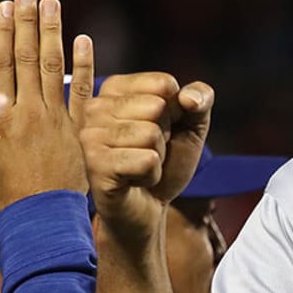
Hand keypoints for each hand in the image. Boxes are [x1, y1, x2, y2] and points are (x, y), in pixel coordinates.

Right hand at [0, 0, 92, 217]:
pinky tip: (84, 40)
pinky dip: (86, 66)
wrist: (41, 223)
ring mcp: (57, 119)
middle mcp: (29, 113)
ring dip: (53, 32)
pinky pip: (85, 93)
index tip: (3, 5)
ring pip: (54, 67)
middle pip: (26, 57)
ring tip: (52, 2)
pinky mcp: (78, 130)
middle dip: (26, 21)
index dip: (0, 32)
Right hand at [80, 72, 213, 250]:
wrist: (148, 208)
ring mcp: (91, 135)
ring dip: (157, 158)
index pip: (165, 84)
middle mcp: (96, 106)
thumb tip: (187, 98)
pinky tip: (135, 180)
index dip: (176, 112)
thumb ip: (200, 98)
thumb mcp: (191, 124)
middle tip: (148, 152)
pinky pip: (146, 161)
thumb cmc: (165, 163)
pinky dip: (151, 175)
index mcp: (115, 88)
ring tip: (140, 167)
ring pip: (151, 134)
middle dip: (164, 136)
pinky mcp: (95, 164)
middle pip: (157, 107)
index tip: (159, 129)